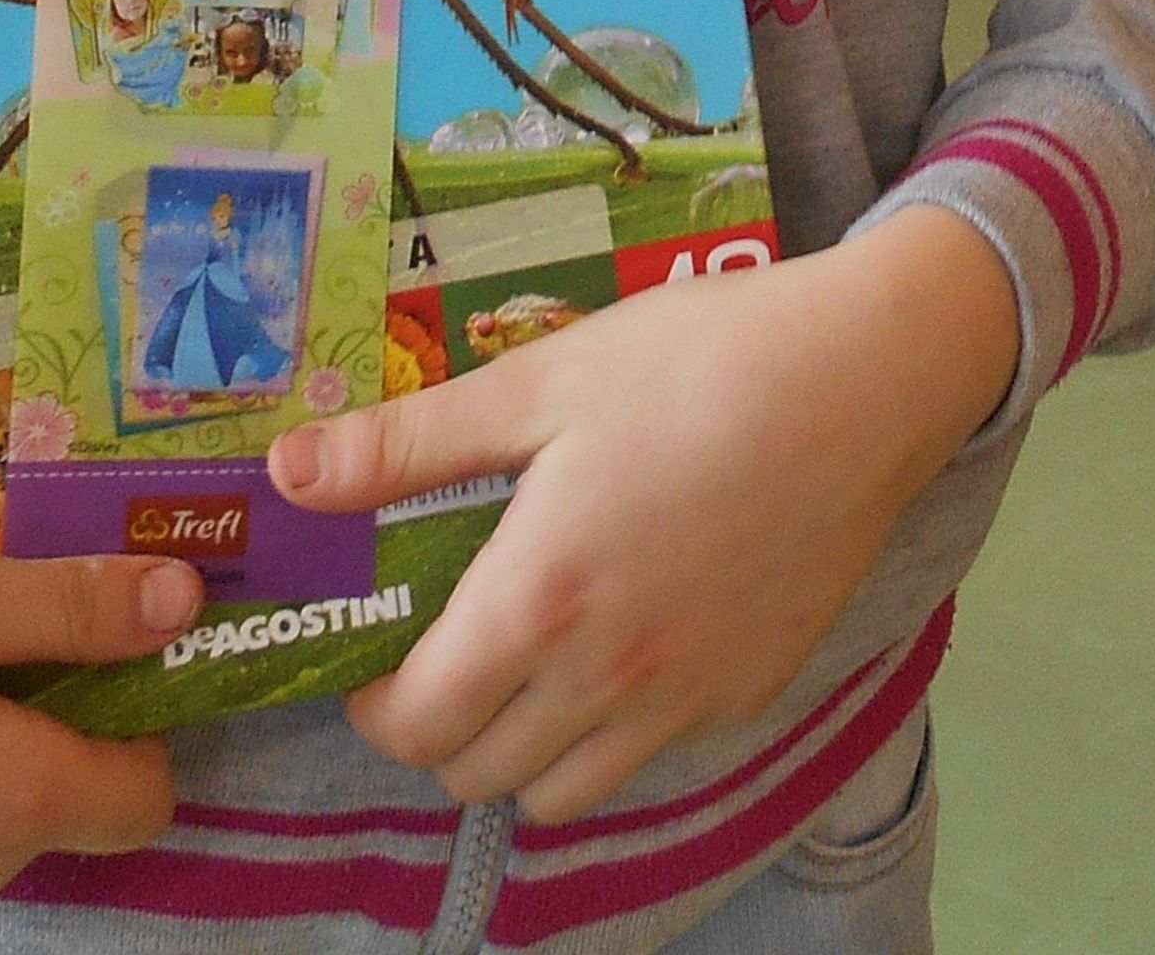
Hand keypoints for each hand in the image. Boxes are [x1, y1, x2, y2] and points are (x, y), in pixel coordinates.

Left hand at [275, 213, 1018, 821]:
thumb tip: (286, 475)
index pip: (416, 723)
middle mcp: (606, 680)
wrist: (867, 375)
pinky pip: (651, 755)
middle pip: (476, 776)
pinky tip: (628, 638)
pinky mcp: (751, 695)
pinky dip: (613, 731)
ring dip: (521, 751)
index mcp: (537, 602)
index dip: (374, 702)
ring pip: (563, 794)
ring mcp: (685, 701)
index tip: (380, 651)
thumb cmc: (697, 360)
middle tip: (448, 649)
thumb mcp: (543, 380)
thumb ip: (409, 444)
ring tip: (530, 661)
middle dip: (438, 729)